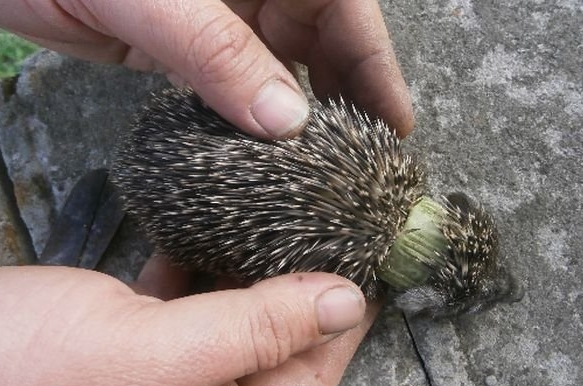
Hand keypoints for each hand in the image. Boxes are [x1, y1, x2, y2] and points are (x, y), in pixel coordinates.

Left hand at [0, 0, 412, 138]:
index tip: (396, 125)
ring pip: (280, 70)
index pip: (343, 7)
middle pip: (321, 44)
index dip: (376, 65)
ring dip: (302, 116)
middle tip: (364, 164)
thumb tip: (289, 124)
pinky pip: (234, 86)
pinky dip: (253, 120)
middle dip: (347, 99)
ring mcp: (218, 16)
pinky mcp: (185, 46)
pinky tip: (266, 156)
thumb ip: (217, 52)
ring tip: (325, 172)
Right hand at [0, 258, 376, 385]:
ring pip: (222, 337)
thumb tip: (340, 304)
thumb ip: (252, 330)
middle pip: (267, 362)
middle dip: (296, 301)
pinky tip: (201, 246)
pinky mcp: (109, 365)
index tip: (362, 272)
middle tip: (323, 240)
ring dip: (246, 287)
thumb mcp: (146, 356)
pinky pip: (174, 323)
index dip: (338, 329)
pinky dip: (191, 283)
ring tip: (276, 234)